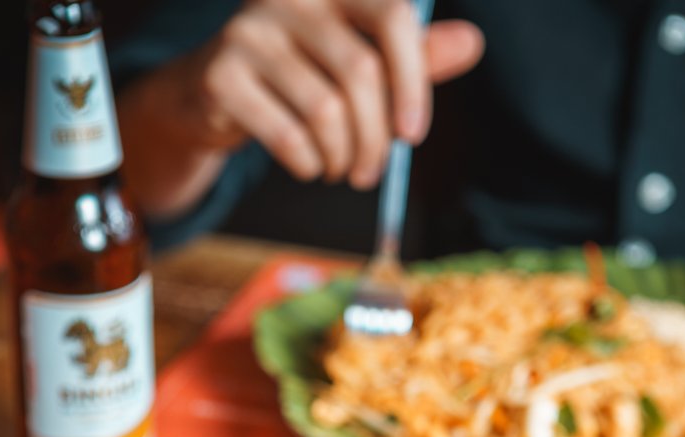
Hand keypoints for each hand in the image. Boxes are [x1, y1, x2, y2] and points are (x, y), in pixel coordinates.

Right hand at [121, 0, 482, 213]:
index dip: (413, 80)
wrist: (211, 94)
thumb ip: (411, 55)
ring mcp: (251, 32)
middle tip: (369, 173)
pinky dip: (306, 163)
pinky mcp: (223, 74)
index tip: (414, 136)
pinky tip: (308, 166)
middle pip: (360, 73)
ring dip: (340, 157)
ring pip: (325, 111)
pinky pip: (285, 133)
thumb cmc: (299, 78)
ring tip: (339, 170)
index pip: (392, 15)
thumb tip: (473, 43)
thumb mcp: (357, 62)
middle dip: (374, 139)